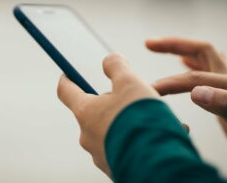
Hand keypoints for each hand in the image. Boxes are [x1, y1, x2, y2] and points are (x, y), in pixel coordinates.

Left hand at [57, 54, 157, 175]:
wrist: (157, 165)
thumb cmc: (140, 121)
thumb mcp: (130, 83)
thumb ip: (117, 67)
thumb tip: (109, 60)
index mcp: (86, 112)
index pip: (66, 91)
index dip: (67, 78)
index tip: (68, 73)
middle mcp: (88, 136)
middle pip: (95, 111)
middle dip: (113, 102)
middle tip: (133, 97)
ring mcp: (101, 154)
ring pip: (112, 130)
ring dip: (129, 122)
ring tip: (154, 120)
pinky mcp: (116, 167)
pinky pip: (124, 147)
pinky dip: (138, 139)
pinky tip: (160, 136)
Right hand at [147, 37, 226, 159]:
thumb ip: (226, 106)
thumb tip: (196, 92)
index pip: (195, 78)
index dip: (170, 82)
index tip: (150, 90)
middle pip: (201, 50)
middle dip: (174, 45)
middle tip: (149, 44)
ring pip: (203, 56)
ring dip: (180, 49)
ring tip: (158, 47)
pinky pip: (206, 68)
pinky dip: (191, 61)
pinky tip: (183, 61)